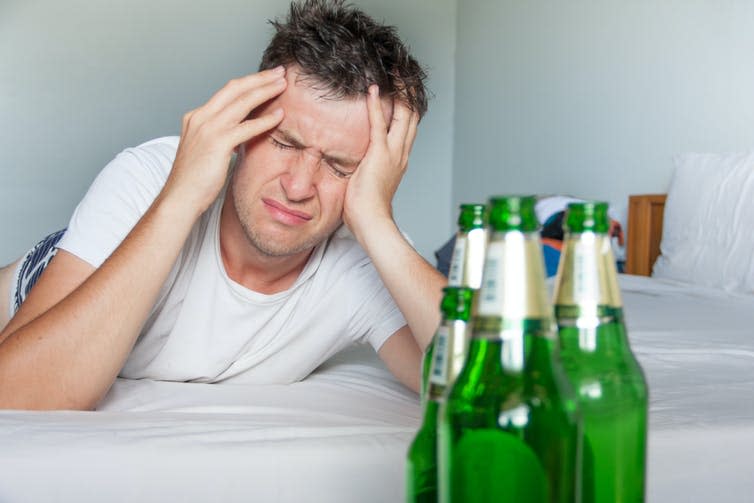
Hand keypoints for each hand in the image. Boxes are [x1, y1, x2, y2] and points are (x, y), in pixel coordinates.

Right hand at [164, 67, 287, 212]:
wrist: (180, 198)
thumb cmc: (194, 181)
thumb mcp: (206, 151)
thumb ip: (221, 137)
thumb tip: (239, 134)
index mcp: (196, 117)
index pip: (226, 92)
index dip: (248, 83)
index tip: (266, 78)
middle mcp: (200, 117)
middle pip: (234, 89)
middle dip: (259, 78)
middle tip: (280, 72)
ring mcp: (207, 128)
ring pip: (242, 102)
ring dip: (265, 91)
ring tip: (283, 85)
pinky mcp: (217, 143)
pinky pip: (247, 127)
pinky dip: (265, 119)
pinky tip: (280, 115)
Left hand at [343, 85, 419, 235]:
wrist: (372, 221)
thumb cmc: (367, 208)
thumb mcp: (368, 180)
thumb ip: (366, 166)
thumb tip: (354, 160)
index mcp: (400, 158)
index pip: (408, 125)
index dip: (408, 105)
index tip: (404, 88)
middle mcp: (401, 152)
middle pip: (412, 114)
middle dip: (410, 91)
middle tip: (405, 72)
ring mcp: (393, 153)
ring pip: (404, 114)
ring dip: (400, 91)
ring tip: (396, 72)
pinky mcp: (379, 155)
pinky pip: (378, 125)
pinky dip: (376, 106)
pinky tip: (373, 89)